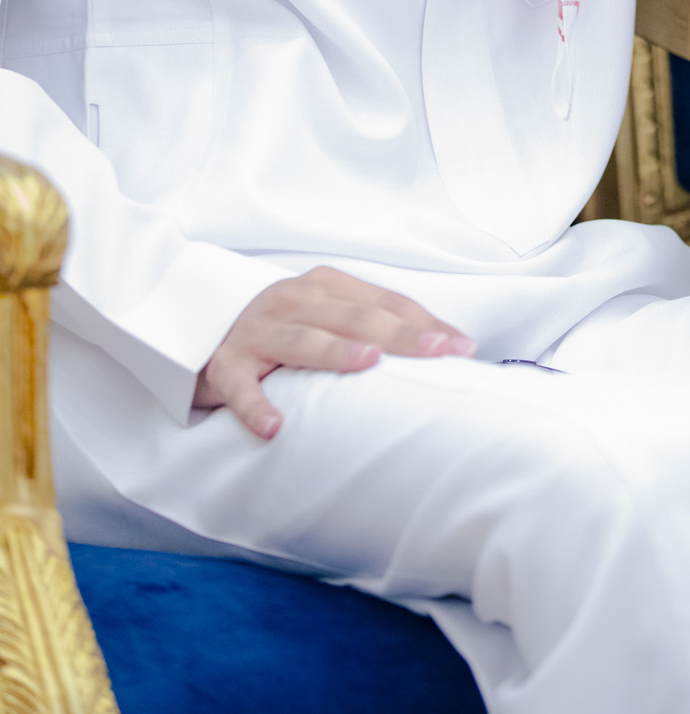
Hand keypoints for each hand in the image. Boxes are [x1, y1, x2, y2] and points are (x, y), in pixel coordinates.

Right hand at [194, 266, 474, 438]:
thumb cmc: (283, 330)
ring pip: (303, 339)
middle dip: (400, 335)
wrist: (202, 330)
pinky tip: (274, 427)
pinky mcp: (225, 364)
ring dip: (337, 352)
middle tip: (438, 353)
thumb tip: (441, 352)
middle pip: (355, 317)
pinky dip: (255, 406)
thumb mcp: (326, 317)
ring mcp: (258, 330)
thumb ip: (372, 328)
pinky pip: (239, 387)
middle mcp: (294, 300)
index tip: (463, 347)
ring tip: (369, 364)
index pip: (385, 302)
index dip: (425, 323)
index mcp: (326, 287)